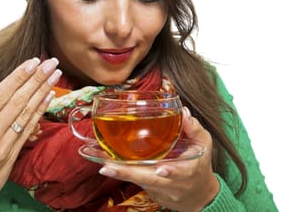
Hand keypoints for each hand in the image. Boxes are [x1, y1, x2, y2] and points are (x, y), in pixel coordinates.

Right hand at [0, 57, 60, 211]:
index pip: (0, 95)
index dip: (18, 77)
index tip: (32, 62)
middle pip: (17, 100)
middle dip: (36, 78)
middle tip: (52, 61)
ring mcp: (3, 145)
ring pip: (26, 113)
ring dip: (43, 91)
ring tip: (55, 74)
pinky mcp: (13, 154)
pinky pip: (29, 129)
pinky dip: (40, 111)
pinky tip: (49, 96)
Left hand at [98, 107, 219, 211]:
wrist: (199, 196)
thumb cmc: (200, 165)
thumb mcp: (203, 145)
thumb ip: (194, 128)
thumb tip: (183, 112)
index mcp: (188, 171)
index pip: (180, 172)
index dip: (170, 172)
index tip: (161, 170)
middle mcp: (173, 184)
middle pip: (149, 179)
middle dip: (128, 174)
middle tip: (108, 166)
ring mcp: (161, 191)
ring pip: (138, 181)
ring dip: (120, 173)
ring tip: (105, 165)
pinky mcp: (152, 193)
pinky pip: (136, 182)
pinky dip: (123, 174)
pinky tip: (110, 166)